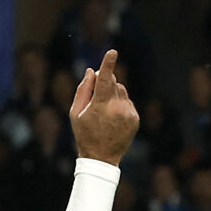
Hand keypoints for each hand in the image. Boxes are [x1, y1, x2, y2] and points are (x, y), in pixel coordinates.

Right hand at [68, 50, 137, 164]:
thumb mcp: (75, 113)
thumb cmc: (84, 134)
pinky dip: (121, 105)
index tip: (113, 52)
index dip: (108, 64)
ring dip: (113, 94)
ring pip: (122, 90)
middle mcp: (116, 107)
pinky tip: (114, 119)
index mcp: (100, 105)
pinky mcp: (135, 118)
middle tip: (96, 97)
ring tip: (105, 112)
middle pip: (113, 82)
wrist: (102, 158)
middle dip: (105, 83)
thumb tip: (91, 71)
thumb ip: (83, 90)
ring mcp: (128, 113)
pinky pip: (128, 102)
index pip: (104, 80)